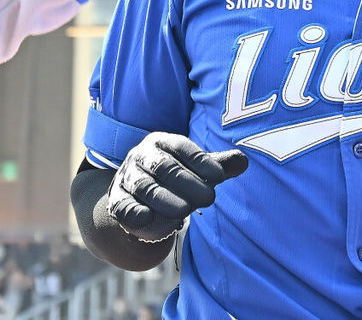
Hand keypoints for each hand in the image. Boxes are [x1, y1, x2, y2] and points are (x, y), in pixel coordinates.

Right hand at [107, 133, 247, 242]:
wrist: (137, 197)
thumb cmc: (176, 178)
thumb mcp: (197, 169)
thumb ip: (219, 165)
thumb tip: (244, 161)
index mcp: (163, 142)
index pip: (182, 148)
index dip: (202, 162)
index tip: (221, 177)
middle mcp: (143, 156)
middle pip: (165, 168)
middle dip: (187, 183)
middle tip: (209, 198)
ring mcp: (127, 177)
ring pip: (145, 186)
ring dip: (165, 199)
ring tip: (186, 211)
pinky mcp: (117, 200)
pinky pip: (122, 205)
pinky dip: (133, 212)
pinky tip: (147, 218)